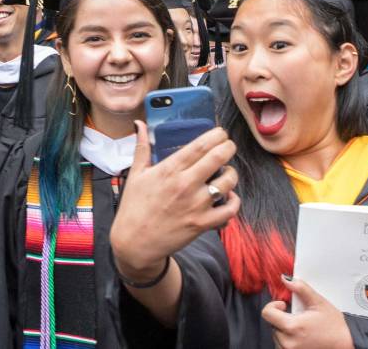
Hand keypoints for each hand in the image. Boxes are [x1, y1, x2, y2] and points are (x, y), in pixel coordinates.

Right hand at [110, 122, 239, 280]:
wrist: (134, 242)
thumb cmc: (133, 207)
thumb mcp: (135, 174)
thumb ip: (142, 147)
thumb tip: (139, 125)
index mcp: (169, 170)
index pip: (200, 146)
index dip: (216, 135)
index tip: (220, 133)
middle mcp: (185, 185)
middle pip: (218, 158)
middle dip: (228, 147)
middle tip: (228, 145)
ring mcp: (196, 205)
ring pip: (228, 182)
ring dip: (231, 173)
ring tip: (227, 171)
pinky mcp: (202, 223)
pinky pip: (230, 209)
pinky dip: (234, 201)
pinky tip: (229, 196)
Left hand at [262, 276, 353, 348]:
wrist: (347, 345)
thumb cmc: (335, 326)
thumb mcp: (319, 303)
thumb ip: (301, 289)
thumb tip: (286, 279)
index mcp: (292, 327)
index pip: (266, 313)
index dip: (273, 306)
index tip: (284, 306)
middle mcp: (288, 341)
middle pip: (271, 324)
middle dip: (281, 318)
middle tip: (297, 317)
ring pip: (276, 335)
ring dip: (283, 330)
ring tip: (300, 328)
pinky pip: (281, 346)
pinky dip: (287, 339)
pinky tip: (300, 336)